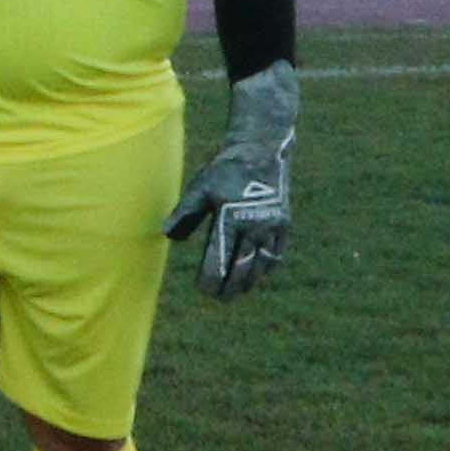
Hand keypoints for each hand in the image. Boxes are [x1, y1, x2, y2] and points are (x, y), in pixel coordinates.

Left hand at [164, 61, 296, 300]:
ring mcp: (272, 226)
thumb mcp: (199, 189)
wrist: (260, 151)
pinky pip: (276, 252)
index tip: (204, 290)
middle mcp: (254, 226)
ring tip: (237, 291)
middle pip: (242, 266)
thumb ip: (184, 214)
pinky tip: (258, 274)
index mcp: (231, 219)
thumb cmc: (224, 171)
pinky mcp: (284, 223)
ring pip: (262, 263)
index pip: (220, 258)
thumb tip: (166, 235)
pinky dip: (267, 266)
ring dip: (250, 280)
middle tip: (220, 299)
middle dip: (231, 285)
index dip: (212, 277)